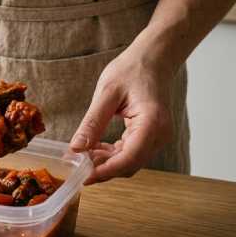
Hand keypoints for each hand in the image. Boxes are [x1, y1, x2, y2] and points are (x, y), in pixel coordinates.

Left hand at [69, 45, 175, 183]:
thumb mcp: (106, 94)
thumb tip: (76, 148)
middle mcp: (159, 135)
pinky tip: (93, 149)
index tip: (83, 177)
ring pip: (129, 162)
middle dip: (102, 169)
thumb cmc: (132, 70)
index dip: (105, 171)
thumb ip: (92, 123)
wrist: (153, 59)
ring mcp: (157, 137)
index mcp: (152, 123)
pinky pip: (130, 153)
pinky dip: (112, 155)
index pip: (129, 158)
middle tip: (76, 166)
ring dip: (105, 162)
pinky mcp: (150, 136)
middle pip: (129, 165)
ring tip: (81, 156)